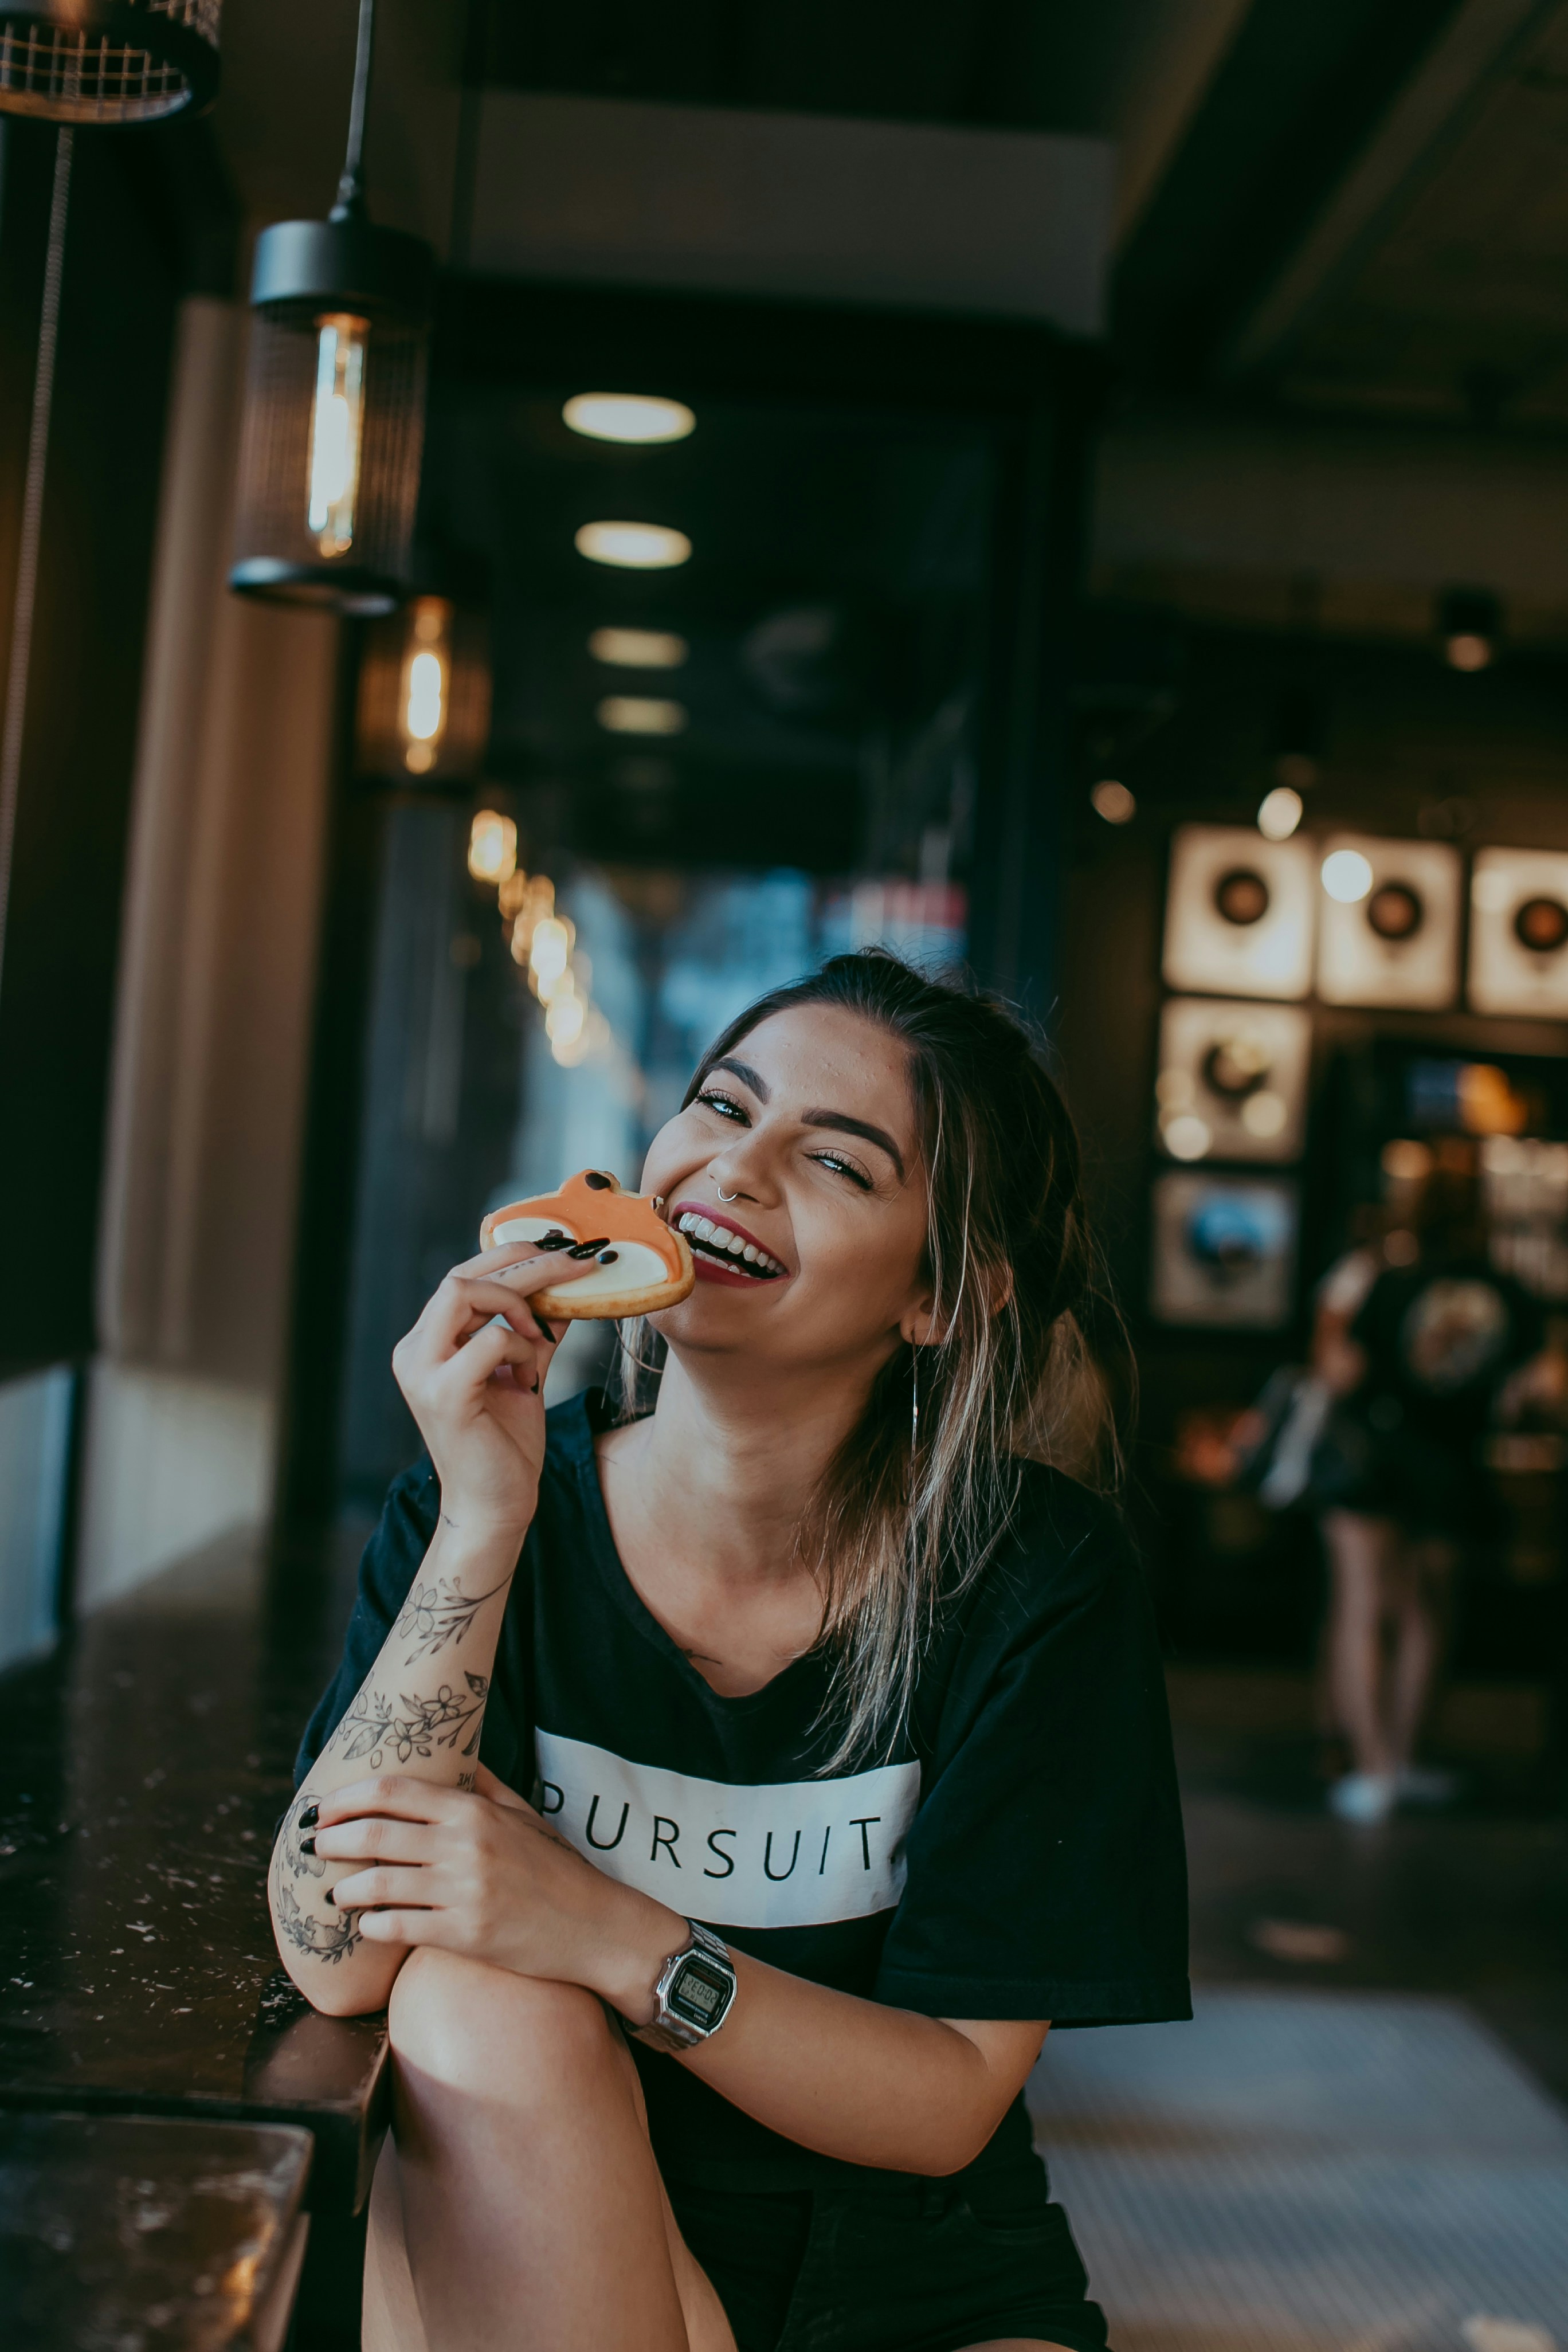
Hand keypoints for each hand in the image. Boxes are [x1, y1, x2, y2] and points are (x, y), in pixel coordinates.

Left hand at [309, 1770, 682, 2015]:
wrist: (594, 1925)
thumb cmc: (556, 1868)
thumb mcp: (524, 1815)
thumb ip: (486, 1785)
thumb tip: (458, 1758)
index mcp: (474, 1811)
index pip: (394, 1791)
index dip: (348, 1797)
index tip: (324, 1807)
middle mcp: (464, 1846)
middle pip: (375, 1835)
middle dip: (333, 1840)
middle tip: (316, 1846)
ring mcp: (463, 1892)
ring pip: (379, 1885)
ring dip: (346, 1889)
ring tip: (338, 1892)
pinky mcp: (464, 1934)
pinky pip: (398, 1928)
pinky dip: (373, 1925)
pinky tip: (368, 1924)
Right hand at [391, 1241, 595, 1539]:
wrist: (494, 1507)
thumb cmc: (505, 1446)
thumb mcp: (524, 1373)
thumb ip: (536, 1332)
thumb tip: (566, 1289)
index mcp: (427, 1343)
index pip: (462, 1276)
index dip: (511, 1256)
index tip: (561, 1253)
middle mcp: (415, 1351)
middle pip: (462, 1274)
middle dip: (526, 1262)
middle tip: (576, 1262)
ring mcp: (422, 1372)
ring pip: (462, 1291)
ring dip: (518, 1302)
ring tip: (543, 1334)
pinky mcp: (443, 1394)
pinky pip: (488, 1340)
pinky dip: (519, 1347)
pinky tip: (530, 1376)